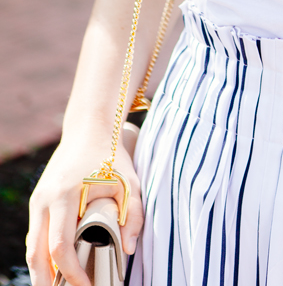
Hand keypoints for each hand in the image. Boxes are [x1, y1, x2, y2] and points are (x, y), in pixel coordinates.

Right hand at [27, 139, 142, 285]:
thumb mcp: (130, 182)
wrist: (90, 129)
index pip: (61, 246)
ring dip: (42, 270)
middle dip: (47, 280)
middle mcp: (45, 200)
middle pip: (38, 252)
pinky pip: (37, 233)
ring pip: (33, 245)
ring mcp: (39, 199)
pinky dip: (42, 253)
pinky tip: (55, 267)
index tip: (86, 285)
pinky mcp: (39, 199)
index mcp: (65, 196)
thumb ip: (133, 215)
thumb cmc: (112, 156)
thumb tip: (127, 249)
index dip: (71, 272)